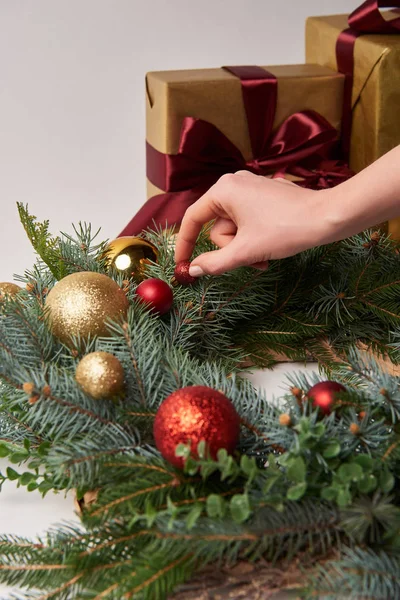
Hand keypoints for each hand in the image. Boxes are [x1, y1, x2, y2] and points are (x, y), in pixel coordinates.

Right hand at [174, 171, 334, 276]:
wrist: (328, 217)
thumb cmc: (286, 229)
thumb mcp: (246, 251)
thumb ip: (215, 262)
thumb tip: (193, 269)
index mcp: (223, 190)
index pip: (193, 219)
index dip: (185, 244)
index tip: (182, 264)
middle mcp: (234, 184)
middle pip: (216, 227)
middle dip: (231, 249)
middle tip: (249, 260)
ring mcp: (251, 189)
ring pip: (234, 228)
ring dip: (245, 248)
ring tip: (264, 256)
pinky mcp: (265, 197)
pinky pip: (248, 222)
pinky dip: (255, 238)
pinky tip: (271, 246)